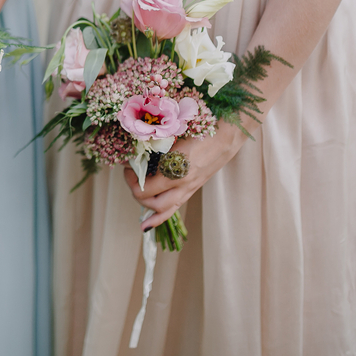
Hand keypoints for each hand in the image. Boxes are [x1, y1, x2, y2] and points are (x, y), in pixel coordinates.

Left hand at [123, 124, 247, 230]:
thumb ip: (157, 147)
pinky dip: (160, 217)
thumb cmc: (201, 130)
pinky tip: (148, 224)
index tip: (127, 166)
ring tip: (138, 205)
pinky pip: (175, 207)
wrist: (227, 135)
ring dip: (148, 209)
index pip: (146, 187)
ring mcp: (190, 188)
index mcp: (176, 169)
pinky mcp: (194, 188)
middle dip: (137, 193)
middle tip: (131, 178)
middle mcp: (183, 183)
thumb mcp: (175, 136)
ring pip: (165, 210)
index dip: (131, 179)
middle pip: (152, 202)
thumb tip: (137, 152)